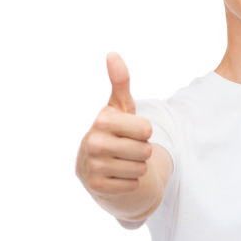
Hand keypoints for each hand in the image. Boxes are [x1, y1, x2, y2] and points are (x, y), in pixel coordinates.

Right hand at [75, 51, 153, 196]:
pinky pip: (133, 185)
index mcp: (102, 120)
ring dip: (136, 168)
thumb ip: (120, 82)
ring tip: (122, 162)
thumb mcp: (119, 108)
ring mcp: (93, 165)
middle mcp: (93, 142)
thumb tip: (113, 54)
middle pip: (145, 151)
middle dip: (142, 151)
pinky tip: (117, 176)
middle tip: (127, 149)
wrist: (96, 167)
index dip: (144, 133)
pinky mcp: (97, 186)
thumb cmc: (114, 132)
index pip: (146, 129)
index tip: (131, 132)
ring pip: (140, 169)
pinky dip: (130, 182)